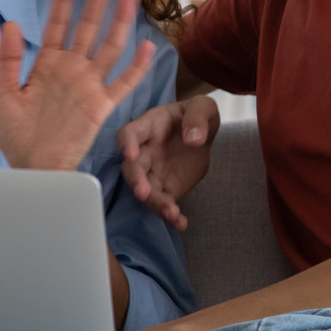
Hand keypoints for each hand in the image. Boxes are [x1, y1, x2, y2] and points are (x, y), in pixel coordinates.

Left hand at [0, 0, 155, 170]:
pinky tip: (147, 46)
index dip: (62, 0)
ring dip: (120, 21)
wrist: (31, 166)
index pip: (57, 24)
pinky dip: (137, 66)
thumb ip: (9, 59)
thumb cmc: (15, 136)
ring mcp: (89, 86)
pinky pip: (123, 83)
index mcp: (48, 64)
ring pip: (109, 46)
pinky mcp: (101, 106)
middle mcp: (72, 70)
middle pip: (88, 26)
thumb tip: (10, 24)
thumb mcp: (3, 94)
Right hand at [117, 95, 218, 230]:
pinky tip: (181, 223)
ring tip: (171, 214)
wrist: (202, 136)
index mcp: (149, 126)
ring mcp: (152, 172)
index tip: (130, 154)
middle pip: (132, 168)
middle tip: (142, 192)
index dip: (127, 143)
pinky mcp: (165, 189)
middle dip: (136, 180)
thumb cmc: (196, 116)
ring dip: (155, 203)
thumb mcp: (203, 107)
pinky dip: (170, 215)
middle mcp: (144, 152)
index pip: (130, 133)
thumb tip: (193, 138)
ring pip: (146, 190)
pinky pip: (164, 203)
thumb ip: (198, 116)